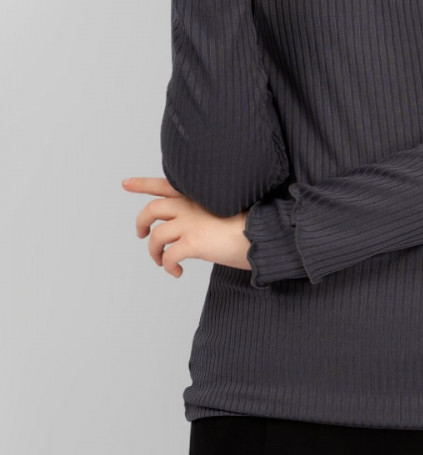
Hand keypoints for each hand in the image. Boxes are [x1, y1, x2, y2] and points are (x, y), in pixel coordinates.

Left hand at [122, 177, 251, 277]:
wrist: (264, 232)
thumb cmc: (252, 223)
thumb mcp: (228, 206)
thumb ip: (208, 211)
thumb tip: (199, 227)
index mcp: (198, 195)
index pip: (164, 184)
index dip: (143, 184)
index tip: (126, 183)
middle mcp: (190, 205)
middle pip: (151, 209)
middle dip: (141, 222)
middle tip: (141, 234)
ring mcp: (190, 223)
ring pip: (155, 236)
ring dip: (153, 251)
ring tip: (161, 261)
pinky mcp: (193, 243)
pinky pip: (168, 257)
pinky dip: (168, 266)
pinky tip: (177, 272)